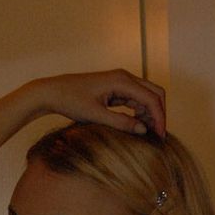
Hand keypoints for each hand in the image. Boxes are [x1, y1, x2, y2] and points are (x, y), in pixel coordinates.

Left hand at [32, 69, 166, 137]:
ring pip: (147, 96)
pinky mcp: (116, 88)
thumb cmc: (71, 101)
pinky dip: (141, 112)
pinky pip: (136, 99)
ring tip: (148, 134)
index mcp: (121, 80)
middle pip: (155, 93)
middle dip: (160, 114)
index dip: (159, 118)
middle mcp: (124, 77)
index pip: (151, 99)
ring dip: (151, 113)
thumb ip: (121, 123)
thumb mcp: (96, 116)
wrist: (53, 92)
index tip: (160, 137)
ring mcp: (121, 82)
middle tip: (158, 136)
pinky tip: (138, 126)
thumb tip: (144, 130)